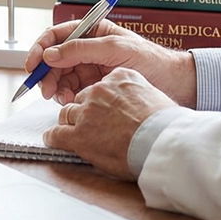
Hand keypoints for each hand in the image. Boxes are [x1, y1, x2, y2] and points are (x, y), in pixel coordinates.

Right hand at [22, 18, 196, 106]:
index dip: (41, 47)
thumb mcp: (116, 49)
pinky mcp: (94, 86)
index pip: (58, 35)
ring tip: (61, 98)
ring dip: (56, 86)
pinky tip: (71, 101)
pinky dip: (66, 96)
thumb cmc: (151, 60)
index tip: (33, 63)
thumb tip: (51, 53)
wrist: (175, 83)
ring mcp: (90, 68)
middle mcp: (88, 48)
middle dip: (47, 72)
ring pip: (61, 75)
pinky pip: (72, 90)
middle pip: (55, 57)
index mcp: (93, 31)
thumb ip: (82, 49)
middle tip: (45, 89)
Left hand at [44, 68, 176, 179]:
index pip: (100, 84)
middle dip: (83, 110)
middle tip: (90, 124)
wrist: (163, 142)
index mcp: (119, 77)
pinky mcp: (79, 134)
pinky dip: (53, 137)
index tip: (104, 109)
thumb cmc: (166, 125)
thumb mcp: (153, 96)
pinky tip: (54, 140)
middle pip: (81, 98)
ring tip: (74, 133)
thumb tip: (136, 106)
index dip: (100, 99)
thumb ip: (137, 94)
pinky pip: (57, 134)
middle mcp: (99, 90)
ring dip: (70, 123)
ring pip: (67, 113)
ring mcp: (87, 111)